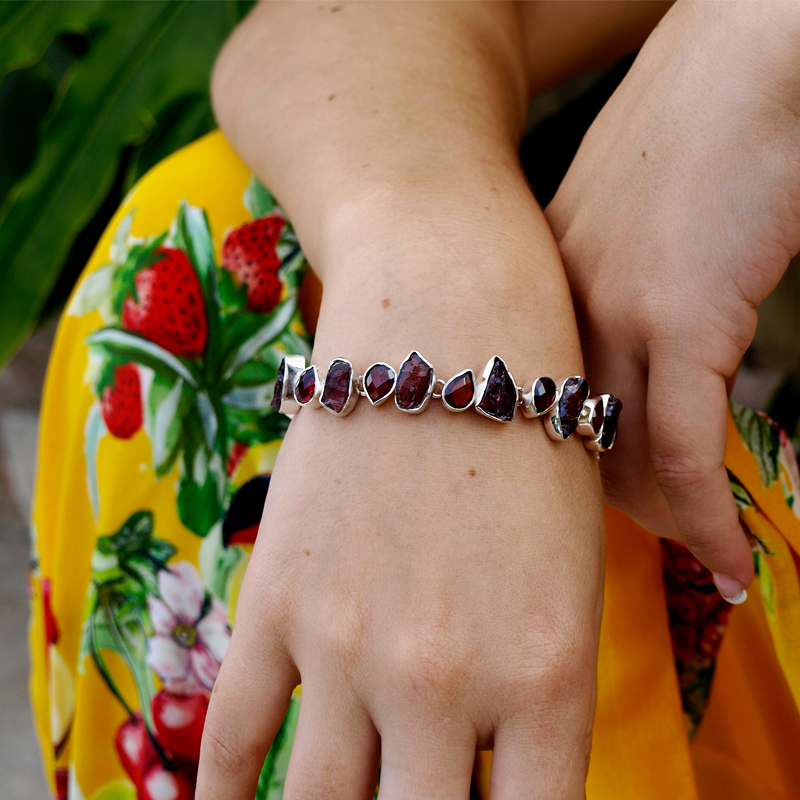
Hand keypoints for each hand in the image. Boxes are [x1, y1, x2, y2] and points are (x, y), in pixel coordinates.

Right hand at [196, 192, 605, 799]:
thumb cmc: (531, 440)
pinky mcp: (274, 603)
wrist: (449, 323)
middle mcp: (446, 682)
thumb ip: (535, 695)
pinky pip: (235, 737)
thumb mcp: (570, 577)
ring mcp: (348, 646)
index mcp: (549, 680)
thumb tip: (489, 779)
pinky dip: (228, 796)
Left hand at [546, 0, 799, 598]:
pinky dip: (706, 517)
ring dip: (664, 522)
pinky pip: (681, 450)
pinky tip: (730, 558)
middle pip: (561, 443)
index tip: (589, 506)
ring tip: (702, 556)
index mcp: (538, 285)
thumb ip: (614, 290)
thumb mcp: (627, 222)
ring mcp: (612, 313)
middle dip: (609, 508)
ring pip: (617, 458)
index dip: (557, 467)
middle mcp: (557, 306)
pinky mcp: (679, 319)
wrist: (751, 59)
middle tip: (658, 540)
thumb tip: (642, 355)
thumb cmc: (696, 133)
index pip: (528, 408)